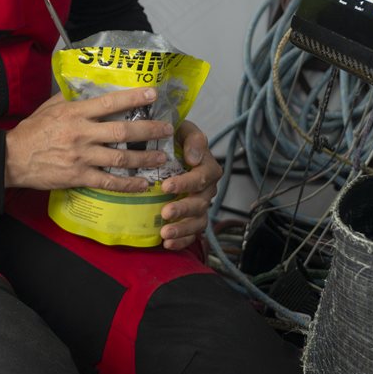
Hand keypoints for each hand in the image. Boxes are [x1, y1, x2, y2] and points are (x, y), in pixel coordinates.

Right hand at [3, 88, 174, 192]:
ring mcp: (81, 156)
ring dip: (145, 158)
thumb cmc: (31, 131)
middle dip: (149, 129)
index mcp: (74, 113)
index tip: (153, 95)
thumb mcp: (49, 108)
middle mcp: (81, 133)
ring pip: (120, 157)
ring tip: (162, 157)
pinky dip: (128, 183)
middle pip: (122, 130)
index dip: (133, 98)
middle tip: (167, 129)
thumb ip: (70, 99)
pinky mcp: (78, 176)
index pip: (110, 102)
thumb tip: (89, 90)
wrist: (12, 158)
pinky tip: (142, 183)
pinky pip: (109, 181)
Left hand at [155, 121, 218, 250]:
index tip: (166, 185)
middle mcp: (207, 188)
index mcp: (207, 166)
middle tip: (165, 212)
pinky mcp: (192, 218)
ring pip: (198, 221)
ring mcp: (201, 204)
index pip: (203, 176)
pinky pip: (193, 233)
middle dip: (183, 209)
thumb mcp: (184, 129)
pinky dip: (182, 241)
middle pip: (200, 202)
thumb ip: (193, 138)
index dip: (186, 182)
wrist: (169, 147)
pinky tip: (167, 244)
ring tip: (165, 234)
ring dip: (182, 229)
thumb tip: (194, 158)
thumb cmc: (175, 137)